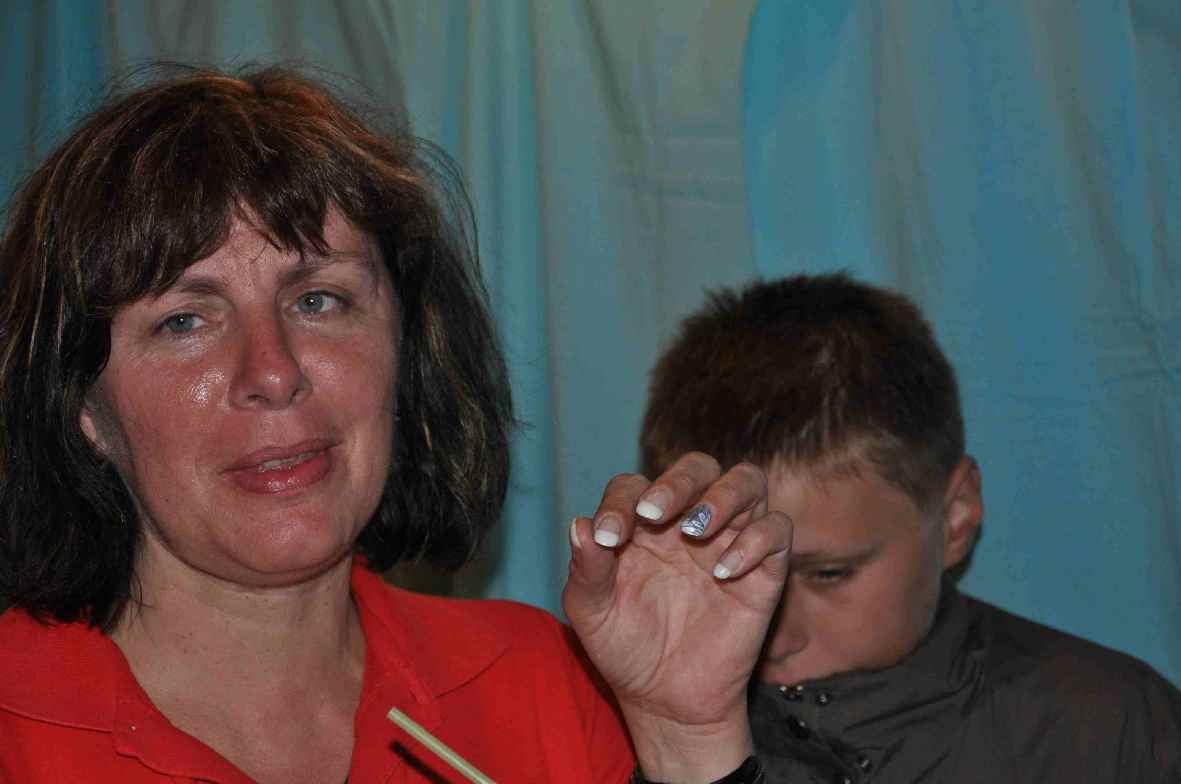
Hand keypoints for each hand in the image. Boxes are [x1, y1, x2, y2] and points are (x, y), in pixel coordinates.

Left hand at [563, 452, 791, 781]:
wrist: (664, 698)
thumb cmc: (624, 646)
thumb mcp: (592, 611)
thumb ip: (586, 568)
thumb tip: (580, 525)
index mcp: (643, 523)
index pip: (635, 485)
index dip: (620, 502)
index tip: (608, 539)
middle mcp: (688, 522)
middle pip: (698, 467)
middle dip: (678, 481)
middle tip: (654, 513)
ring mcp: (729, 541)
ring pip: (747, 482)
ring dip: (722, 496)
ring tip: (695, 529)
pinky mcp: (764, 570)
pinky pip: (776, 531)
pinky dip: (755, 541)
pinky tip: (724, 572)